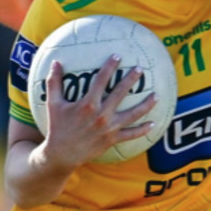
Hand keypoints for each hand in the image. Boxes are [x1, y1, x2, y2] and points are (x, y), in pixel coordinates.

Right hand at [40, 56, 156, 168]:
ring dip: (146, 105)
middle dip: (131, 79)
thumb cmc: (57, 127)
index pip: (101, 80)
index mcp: (87, 104)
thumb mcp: (53, 104)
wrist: (61, 155)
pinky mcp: (112, 140)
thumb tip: (55, 62)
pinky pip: (131, 134)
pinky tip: (153, 124)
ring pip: (132, 114)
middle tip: (140, 69)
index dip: (110, 66)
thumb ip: (54, 82)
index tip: (118, 56)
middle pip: (120, 93)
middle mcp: (101, 115)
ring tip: (156, 95)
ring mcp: (109, 128)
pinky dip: (142, 130)